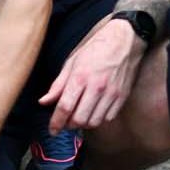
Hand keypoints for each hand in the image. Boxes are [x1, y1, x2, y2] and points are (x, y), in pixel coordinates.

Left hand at [39, 16, 147, 132]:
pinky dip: (99, 119)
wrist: (125, 39)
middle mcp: (97, 87)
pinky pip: (108, 117)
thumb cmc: (96, 49)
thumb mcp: (72, 62)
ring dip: (84, 123)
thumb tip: (44, 102)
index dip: (56, 122)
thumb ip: (58, 85)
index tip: (52, 129)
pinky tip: (95, 111)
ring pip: (94, 122)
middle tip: (66, 121)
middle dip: (69, 125)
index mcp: (80, 77)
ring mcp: (112, 92)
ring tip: (80, 116)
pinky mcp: (122, 95)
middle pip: (79, 119)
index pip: (64, 108)